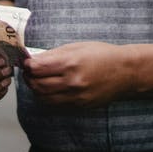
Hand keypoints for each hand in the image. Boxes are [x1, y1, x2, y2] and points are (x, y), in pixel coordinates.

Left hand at [21, 42, 135, 106]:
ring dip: (35, 89)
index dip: (27, 65)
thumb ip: (53, 54)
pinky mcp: (79, 105)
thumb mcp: (77, 47)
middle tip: (28, 71)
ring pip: (43, 97)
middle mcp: (72, 82)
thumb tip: (33, 59)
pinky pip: (55, 103)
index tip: (26, 61)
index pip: (36, 68)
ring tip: (37, 80)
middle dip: (28, 77)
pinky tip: (49, 88)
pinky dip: (47, 97)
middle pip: (36, 84)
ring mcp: (76, 96)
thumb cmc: (103, 55)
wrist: (126, 72)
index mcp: (70, 64)